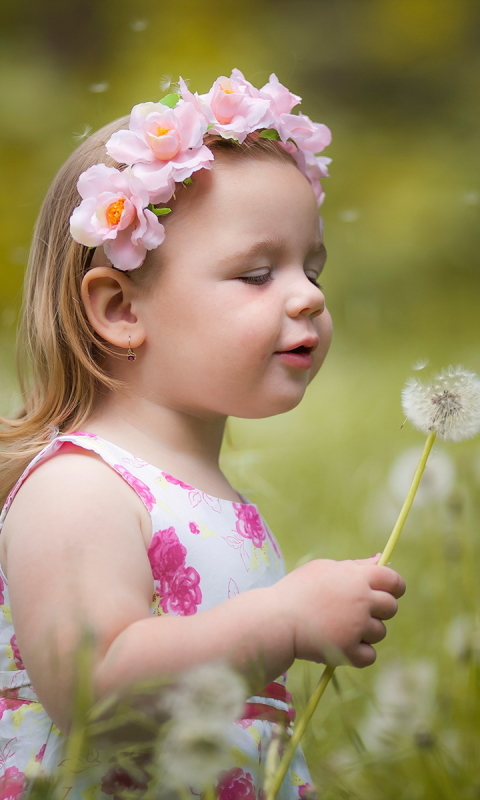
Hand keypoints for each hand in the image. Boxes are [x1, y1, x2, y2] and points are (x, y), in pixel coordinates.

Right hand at [270, 555, 405, 667]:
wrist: (277, 619)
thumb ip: (355, 566)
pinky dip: (358, 654)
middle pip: (391, 608)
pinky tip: (342, 645)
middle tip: (356, 613)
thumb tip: (380, 560)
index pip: (394, 581)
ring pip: (379, 633)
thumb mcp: (324, 568)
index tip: (386, 592)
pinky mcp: (348, 651)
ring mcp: (357, 627)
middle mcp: (362, 601)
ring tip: (340, 628)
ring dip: (365, 633)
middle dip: (379, 611)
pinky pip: (369, 656)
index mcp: (357, 578)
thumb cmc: (298, 590)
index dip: (394, 587)